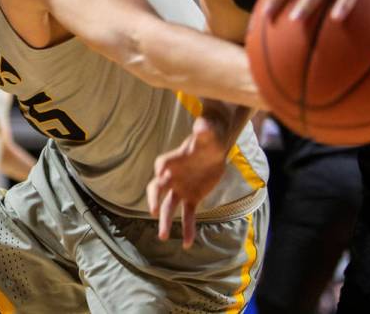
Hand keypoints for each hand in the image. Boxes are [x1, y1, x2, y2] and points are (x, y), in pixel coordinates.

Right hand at [146, 117, 226, 248]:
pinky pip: (187, 215)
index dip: (161, 169)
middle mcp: (172, 175)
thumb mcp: (209, 132)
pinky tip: (187, 243)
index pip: (162, 164)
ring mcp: (180, 189)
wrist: (215, 147)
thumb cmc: (210, 136)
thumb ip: (204, 131)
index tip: (160, 176)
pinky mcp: (192, 198)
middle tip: (154, 211)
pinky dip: (187, 228)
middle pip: (157, 188)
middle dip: (155, 199)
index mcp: (174, 159)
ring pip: (169, 206)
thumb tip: (202, 126)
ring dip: (166, 220)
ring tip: (163, 237)